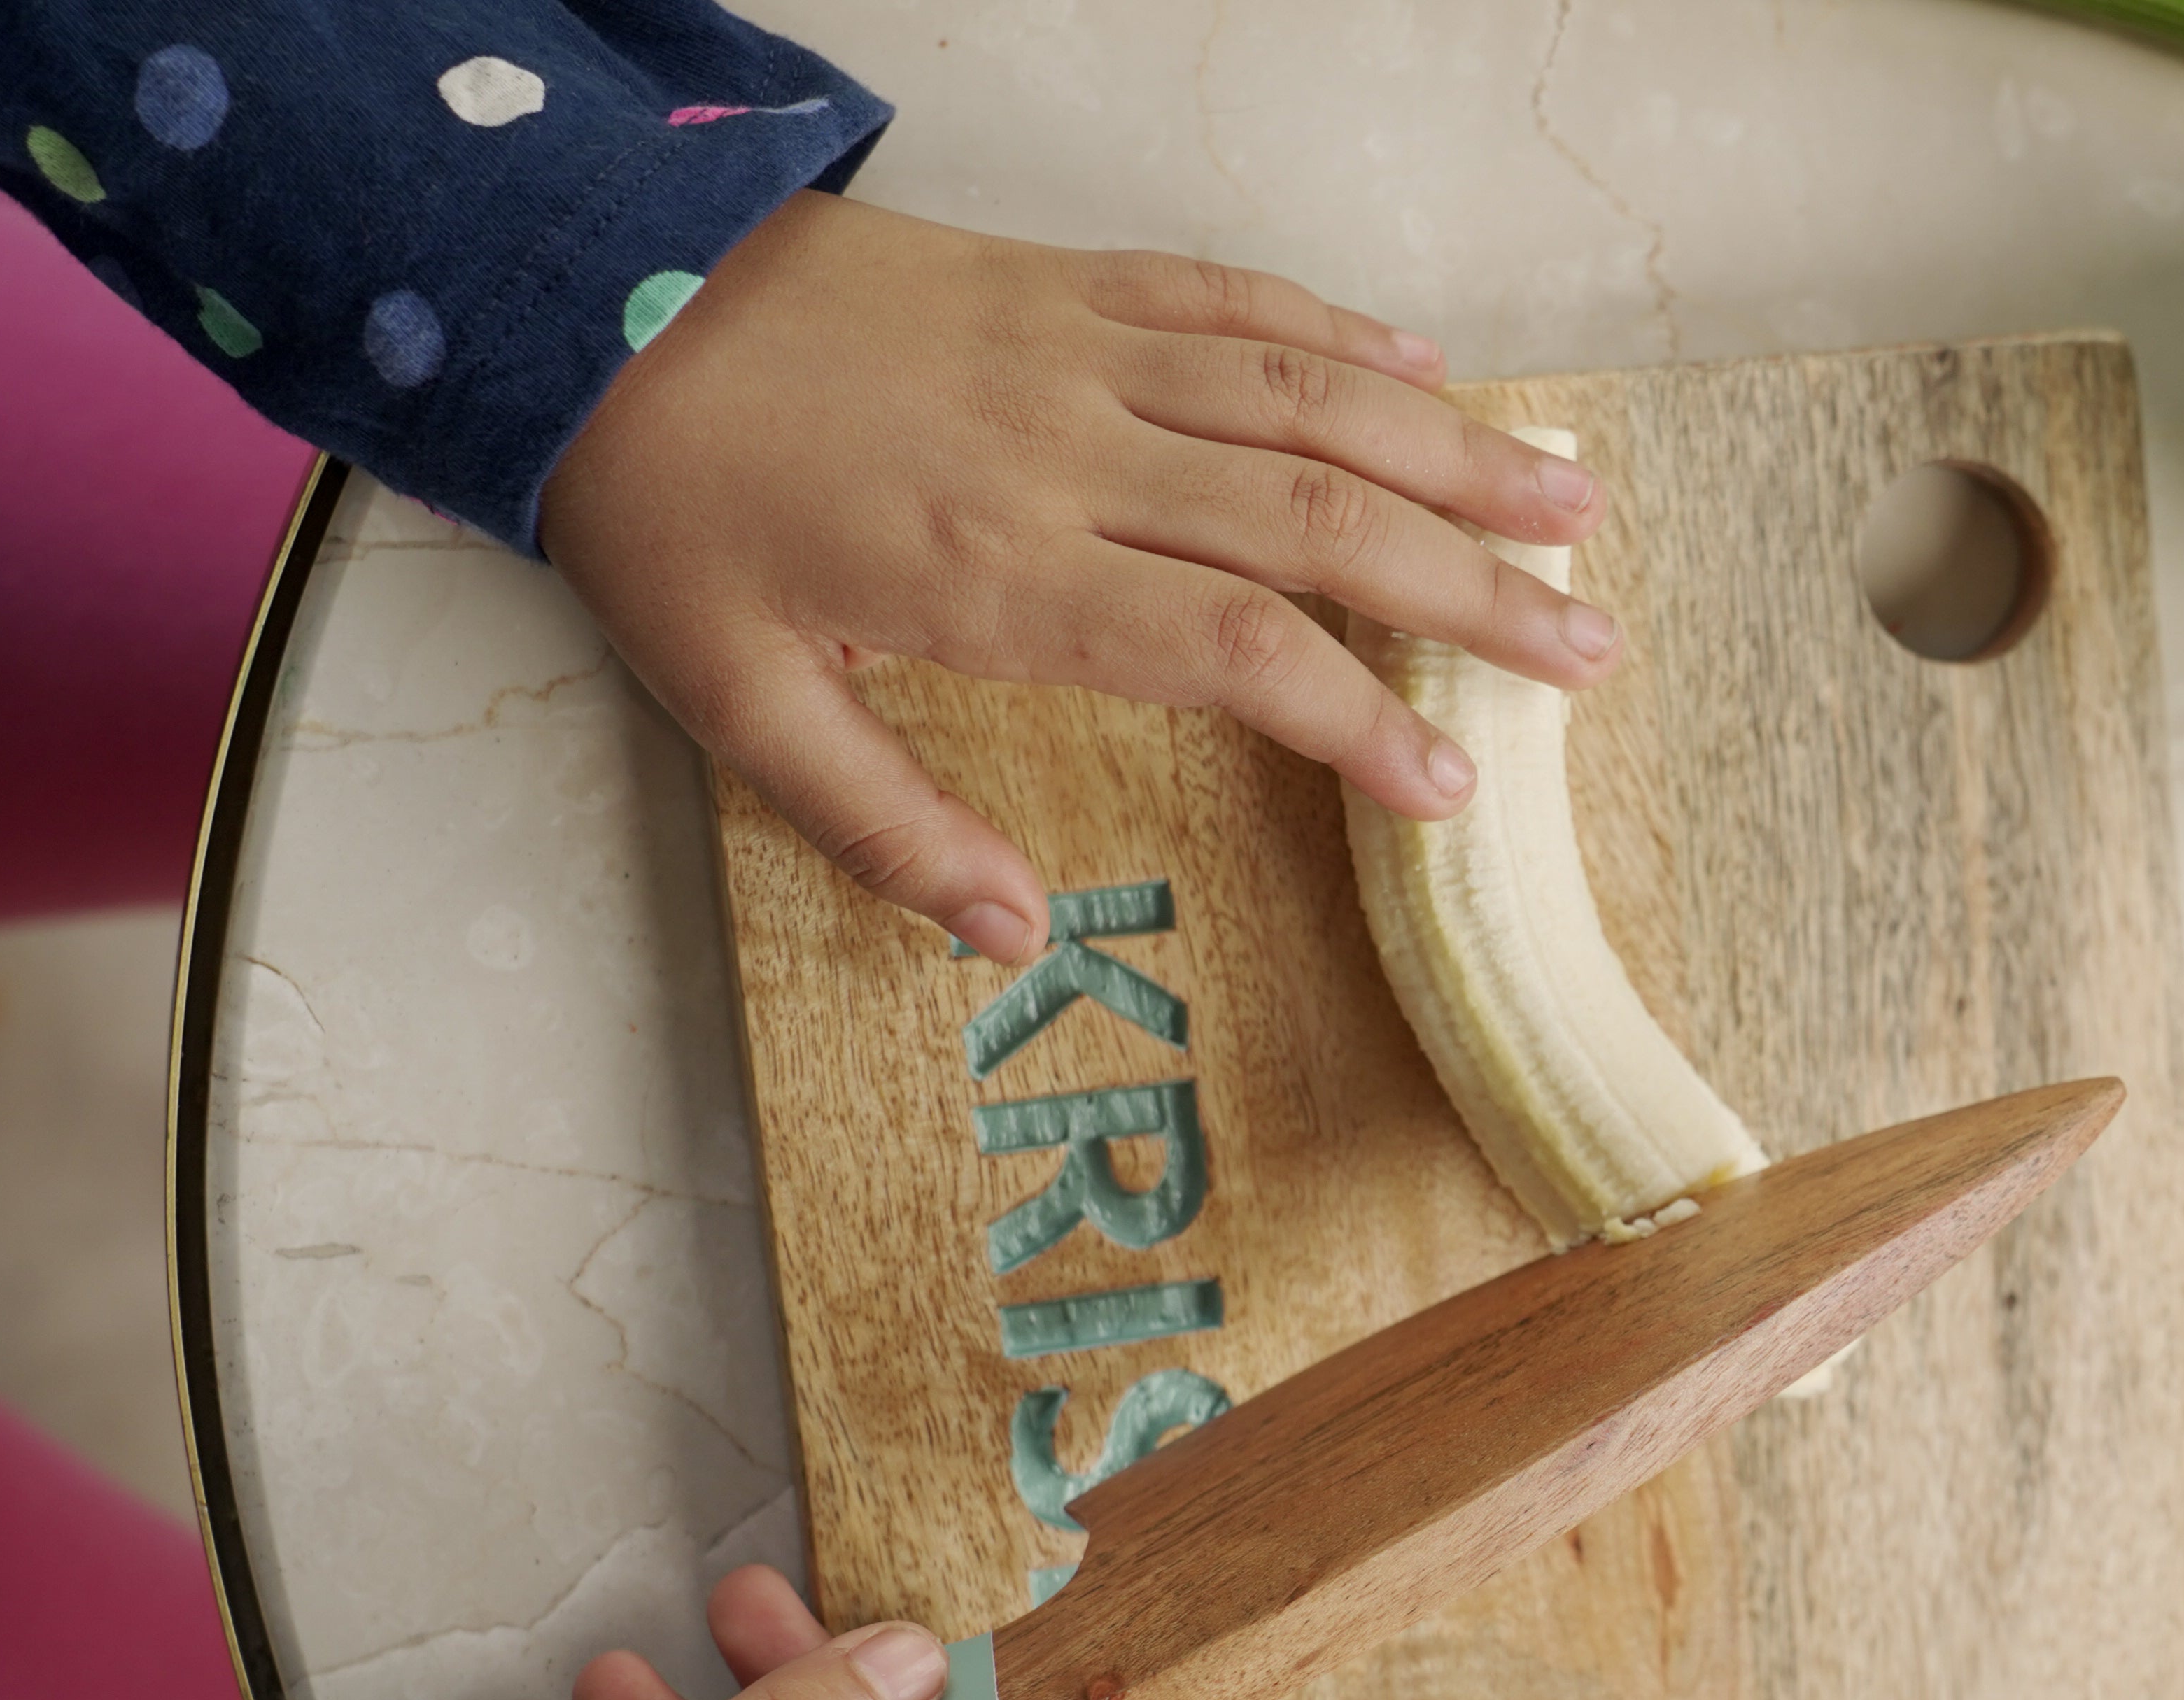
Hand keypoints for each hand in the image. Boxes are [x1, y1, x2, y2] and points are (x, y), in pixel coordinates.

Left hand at [538, 191, 1617, 962]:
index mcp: (999, 575)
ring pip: (1304, 397)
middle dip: (1471, 589)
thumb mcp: (738, 705)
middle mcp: (1068, 456)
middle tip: (1592, 647)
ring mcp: (1074, 353)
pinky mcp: (1060, 281)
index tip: (1454, 786)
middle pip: (1314, 520)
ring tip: (1576, 503)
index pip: (1231, 648)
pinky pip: (1227, 295)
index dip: (1359, 718)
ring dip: (1452, 451)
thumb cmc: (671, 514)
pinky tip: (1429, 368)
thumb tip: (1009, 935)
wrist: (591, 296)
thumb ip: (882, 825)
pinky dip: (1338, 329)